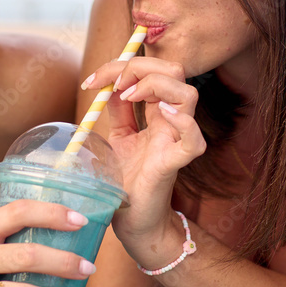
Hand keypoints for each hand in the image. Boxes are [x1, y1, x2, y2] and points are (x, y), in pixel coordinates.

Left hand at [83, 57, 205, 244]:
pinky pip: (193, 141)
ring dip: (156, 84)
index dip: (122, 65)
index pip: (153, 70)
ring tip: (129, 95)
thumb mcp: (118, 137)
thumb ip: (118, 110)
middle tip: (114, 84)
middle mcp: (172, 122)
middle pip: (174, 72)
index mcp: (158, 113)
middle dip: (141, 66)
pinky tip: (160, 113)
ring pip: (188, 95)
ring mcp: (176, 141)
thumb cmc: (127, 180)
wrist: (132, 220)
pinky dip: (183, 122)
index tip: (92, 81)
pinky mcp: (173, 164)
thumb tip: (108, 82)